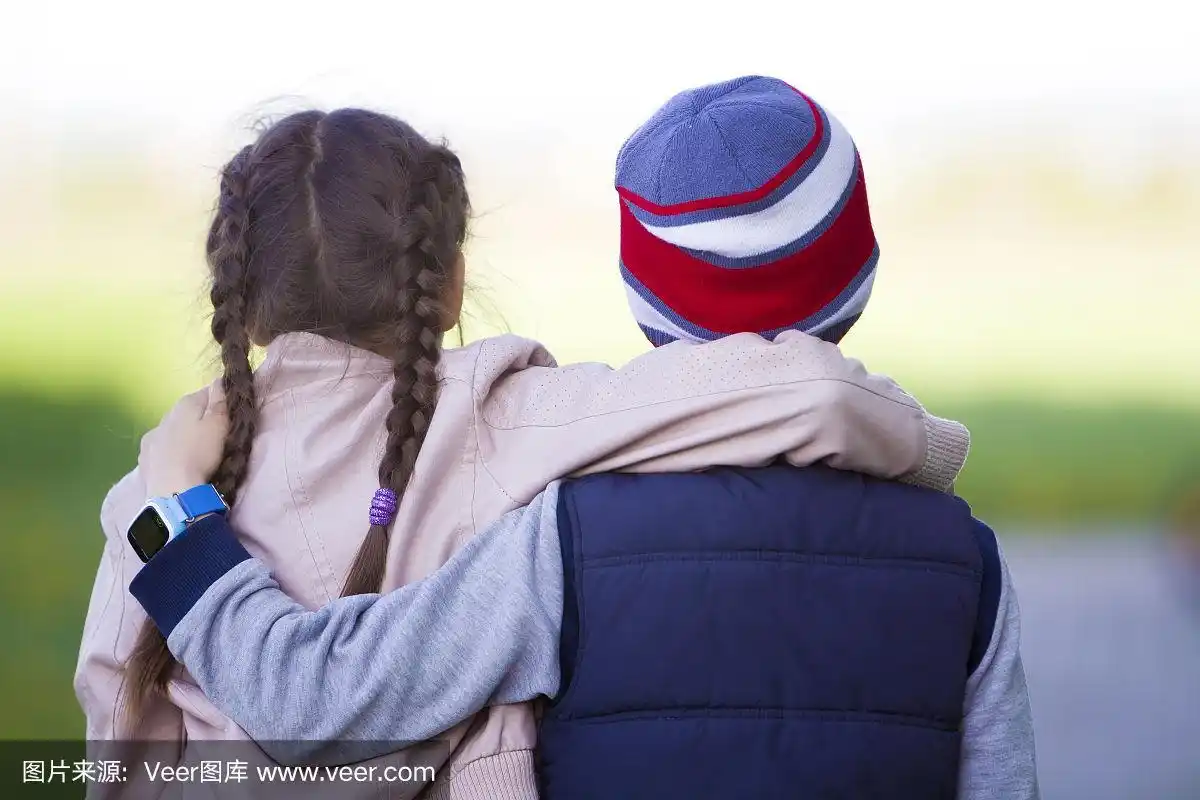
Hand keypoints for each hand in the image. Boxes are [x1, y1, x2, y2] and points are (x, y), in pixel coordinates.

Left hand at [140, 383, 228, 497]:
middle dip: (199, 417)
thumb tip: (218, 380)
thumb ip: (219, 402)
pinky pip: (159, 446)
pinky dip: (168, 449)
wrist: (173, 490)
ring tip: (194, 450)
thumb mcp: (219, 426)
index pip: (206, 392)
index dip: (220, 400)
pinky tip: (175, 461)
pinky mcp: (144, 456)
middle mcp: (165, 416)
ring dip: (182, 434)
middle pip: (186, 410)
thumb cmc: (201, 455)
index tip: (229, 412)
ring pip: (171, 428)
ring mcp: (152, 436)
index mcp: (185, 404)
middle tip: (214, 435)